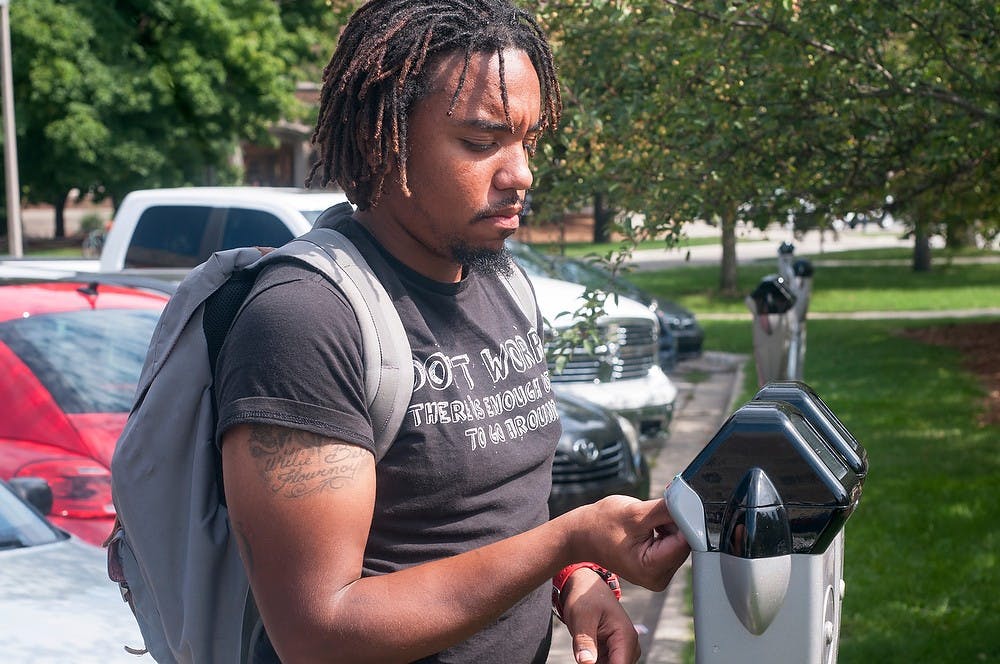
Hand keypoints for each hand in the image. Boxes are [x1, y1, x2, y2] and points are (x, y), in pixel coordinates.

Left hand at [559, 568, 638, 663]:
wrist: (585, 586)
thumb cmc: (585, 597)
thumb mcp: (581, 617)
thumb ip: (584, 641)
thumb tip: (586, 663)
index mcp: (625, 636)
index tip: (589, 661)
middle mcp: (628, 645)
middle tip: (583, 653)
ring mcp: (620, 649)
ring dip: (596, 662)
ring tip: (584, 647)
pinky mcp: (611, 651)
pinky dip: (593, 662)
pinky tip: (585, 652)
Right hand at [572, 494, 690, 591]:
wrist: (582, 535)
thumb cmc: (601, 525)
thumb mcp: (635, 513)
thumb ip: (668, 511)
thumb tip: (693, 506)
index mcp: (652, 570)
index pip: (684, 541)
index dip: (682, 520)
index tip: (673, 505)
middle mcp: (659, 578)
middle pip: (684, 542)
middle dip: (673, 523)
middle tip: (650, 514)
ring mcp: (659, 573)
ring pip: (680, 541)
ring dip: (668, 525)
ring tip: (644, 523)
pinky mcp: (659, 566)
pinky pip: (673, 543)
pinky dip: (664, 530)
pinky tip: (647, 528)